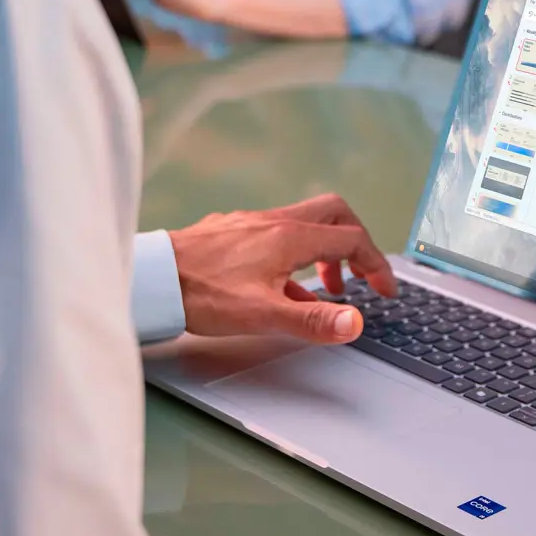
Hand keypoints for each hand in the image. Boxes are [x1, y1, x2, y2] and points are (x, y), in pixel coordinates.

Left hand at [169, 194, 399, 343]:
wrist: (152, 279)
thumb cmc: (201, 295)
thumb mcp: (264, 316)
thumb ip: (313, 320)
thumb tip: (355, 322)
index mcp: (289, 237)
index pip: (351, 239)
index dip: (376, 265)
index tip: (383, 289)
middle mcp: (273, 221)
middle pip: (334, 213)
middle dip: (356, 242)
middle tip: (360, 274)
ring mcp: (250, 223)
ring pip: (303, 223)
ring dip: (323, 251)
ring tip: (322, 289)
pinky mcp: (231, 230)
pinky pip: (276, 233)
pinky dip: (292, 254)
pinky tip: (279, 286)